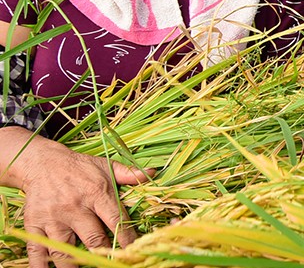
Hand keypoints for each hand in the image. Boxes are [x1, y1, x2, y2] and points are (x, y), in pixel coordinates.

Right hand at [1, 130, 152, 267]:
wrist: (43, 163)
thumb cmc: (80, 167)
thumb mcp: (105, 166)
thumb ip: (129, 174)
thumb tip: (153, 174)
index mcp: (96, 193)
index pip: (115, 220)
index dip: (126, 238)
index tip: (133, 251)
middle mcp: (75, 208)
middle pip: (93, 239)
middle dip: (104, 253)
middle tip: (114, 263)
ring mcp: (53, 218)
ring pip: (64, 250)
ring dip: (75, 265)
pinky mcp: (34, 225)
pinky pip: (36, 251)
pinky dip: (40, 266)